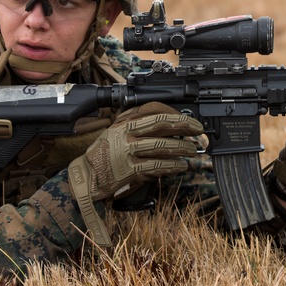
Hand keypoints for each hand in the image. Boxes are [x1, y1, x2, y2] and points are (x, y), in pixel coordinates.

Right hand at [68, 102, 202, 244]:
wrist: (87, 177)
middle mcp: (125, 132)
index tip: (188, 119)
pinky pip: (157, 165)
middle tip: (198, 130)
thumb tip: (171, 127)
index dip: (174, 113)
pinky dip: (172, 165)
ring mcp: (127, 150)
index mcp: (124, 121)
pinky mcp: (129, 169)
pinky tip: (181, 166)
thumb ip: (139, 127)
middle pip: (161, 123)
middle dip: (184, 125)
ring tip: (192, 150)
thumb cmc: (106, 155)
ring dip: (181, 148)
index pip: (153, 109)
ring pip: (161, 145)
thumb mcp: (118, 133)